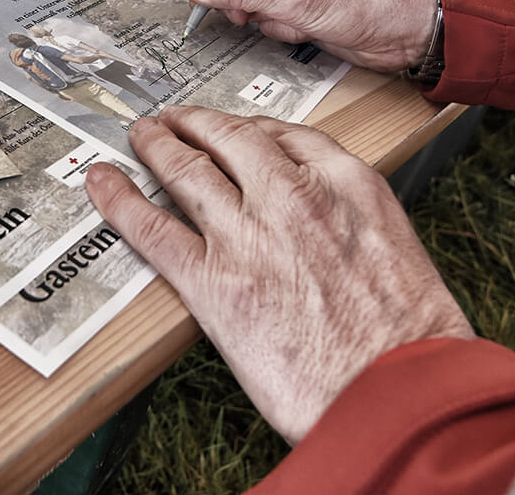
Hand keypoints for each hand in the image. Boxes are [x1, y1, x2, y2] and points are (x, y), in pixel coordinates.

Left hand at [85, 106, 472, 443]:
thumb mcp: (397, 248)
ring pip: (186, 169)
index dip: (246, 128)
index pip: (283, 134)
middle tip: (174, 120)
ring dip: (156, 145)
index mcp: (347, 182)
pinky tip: (102, 182)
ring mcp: (247, 234)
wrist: (399, 394)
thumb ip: (351, 220)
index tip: (232, 129)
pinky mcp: (211, 281)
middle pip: (228, 137)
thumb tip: (321, 223)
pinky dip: (120, 200)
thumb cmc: (411, 338)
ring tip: (141, 136)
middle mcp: (293, 194)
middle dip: (195, 123)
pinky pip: (153, 226)